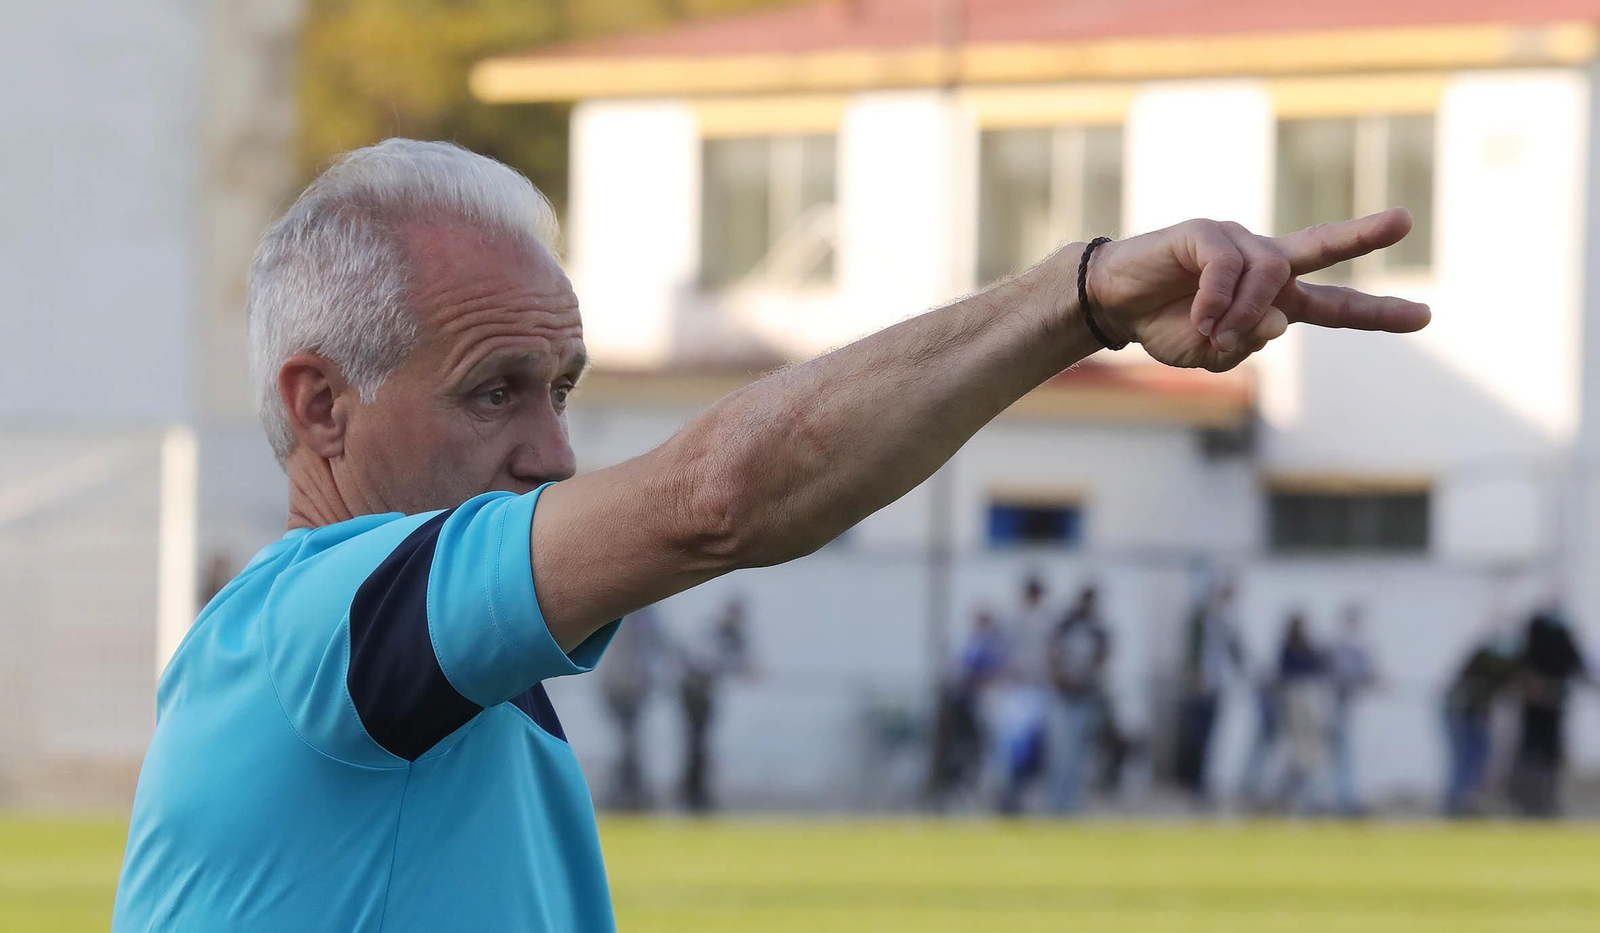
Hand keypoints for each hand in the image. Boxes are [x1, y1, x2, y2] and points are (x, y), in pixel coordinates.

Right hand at [1083, 209, 1431, 371]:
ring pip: (1269, 274)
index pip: (1334, 305)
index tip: (1424, 317)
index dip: (1377, 313)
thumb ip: (1247, 342)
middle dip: (1362, 235)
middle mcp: (1262, 261)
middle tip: (1402, 221)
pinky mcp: (1203, 233)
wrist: (1113, 305)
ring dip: (1245, 312)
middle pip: (1320, 246)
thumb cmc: (1163, 327)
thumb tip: (1278, 321)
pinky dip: (1217, 298)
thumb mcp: (1210, 353)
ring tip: (1213, 335)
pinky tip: (1200, 319)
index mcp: (1273, 296)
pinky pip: (1225, 266)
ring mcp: (1234, 243)